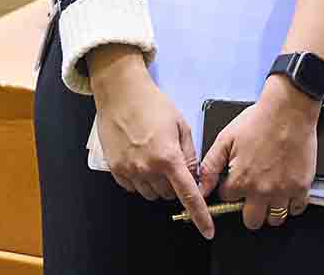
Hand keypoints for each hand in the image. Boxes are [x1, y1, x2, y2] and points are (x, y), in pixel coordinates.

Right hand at [88, 50, 214, 236]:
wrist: (120, 92)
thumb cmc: (151, 103)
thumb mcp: (181, 124)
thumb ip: (190, 154)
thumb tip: (193, 175)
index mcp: (168, 157)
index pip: (188, 195)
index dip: (200, 216)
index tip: (207, 230)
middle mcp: (148, 168)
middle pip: (169, 195)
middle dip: (175, 184)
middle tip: (172, 162)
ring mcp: (130, 170)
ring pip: (151, 194)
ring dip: (158, 184)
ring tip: (155, 157)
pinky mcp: (115, 169)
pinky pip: (133, 188)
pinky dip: (141, 180)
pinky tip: (141, 160)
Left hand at [197, 78, 316, 230]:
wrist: (288, 109)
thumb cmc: (258, 120)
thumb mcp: (225, 139)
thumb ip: (210, 167)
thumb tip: (201, 188)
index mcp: (240, 180)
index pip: (228, 201)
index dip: (230, 190)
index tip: (236, 181)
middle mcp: (261, 191)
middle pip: (251, 221)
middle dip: (249, 210)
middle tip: (252, 194)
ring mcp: (283, 191)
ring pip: (275, 219)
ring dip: (270, 210)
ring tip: (270, 193)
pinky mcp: (301, 187)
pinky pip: (297, 209)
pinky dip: (292, 204)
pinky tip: (287, 190)